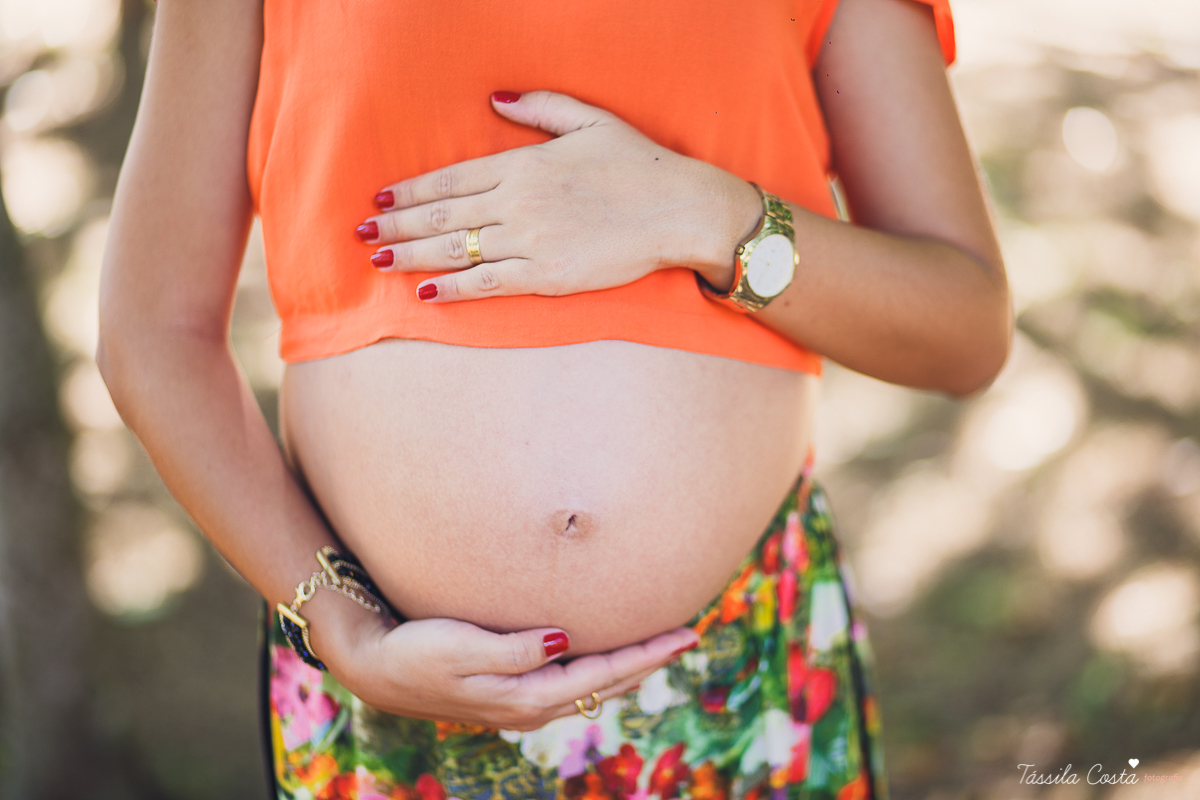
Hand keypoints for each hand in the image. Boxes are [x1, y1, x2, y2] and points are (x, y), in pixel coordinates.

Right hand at [309, 593, 698, 730]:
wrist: (374, 668)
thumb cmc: (414, 650)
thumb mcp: (459, 647)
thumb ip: (513, 649)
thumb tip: (563, 640)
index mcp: (526, 697)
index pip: (602, 675)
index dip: (646, 655)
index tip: (685, 634)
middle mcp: (531, 706)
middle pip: (607, 685)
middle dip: (649, 662)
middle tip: (690, 635)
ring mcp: (522, 703)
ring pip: (592, 688)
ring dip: (628, 667)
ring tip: (660, 647)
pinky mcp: (511, 692)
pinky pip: (572, 684)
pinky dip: (600, 670)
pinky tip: (606, 657)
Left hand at [357, 91, 759, 300]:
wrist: (680, 209)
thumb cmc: (640, 165)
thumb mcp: (591, 120)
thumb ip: (539, 107)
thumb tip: (495, 98)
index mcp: (524, 164)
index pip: (452, 179)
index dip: (411, 190)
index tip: (381, 199)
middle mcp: (517, 201)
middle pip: (442, 215)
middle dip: (396, 225)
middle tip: (362, 235)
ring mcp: (529, 240)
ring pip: (455, 249)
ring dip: (411, 256)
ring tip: (379, 262)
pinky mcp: (546, 276)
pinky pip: (487, 283)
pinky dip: (453, 288)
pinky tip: (426, 293)